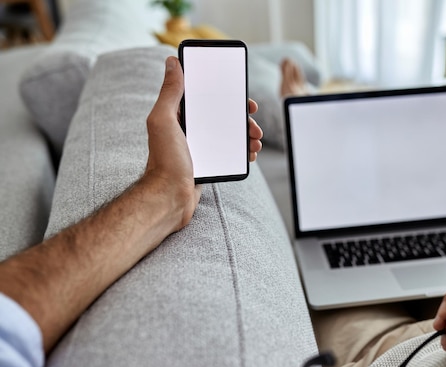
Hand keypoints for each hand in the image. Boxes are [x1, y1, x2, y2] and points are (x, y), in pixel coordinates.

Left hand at [143, 58, 262, 230]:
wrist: (169, 198)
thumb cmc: (164, 162)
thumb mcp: (164, 120)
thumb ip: (170, 92)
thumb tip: (172, 62)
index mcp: (178, 116)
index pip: (206, 98)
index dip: (226, 95)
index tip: (243, 98)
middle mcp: (189, 130)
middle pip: (222, 116)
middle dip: (242, 119)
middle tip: (254, 125)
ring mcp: (199, 147)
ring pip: (229, 135)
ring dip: (246, 135)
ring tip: (255, 142)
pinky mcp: (207, 163)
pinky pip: (229, 153)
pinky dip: (242, 151)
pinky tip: (250, 154)